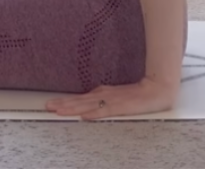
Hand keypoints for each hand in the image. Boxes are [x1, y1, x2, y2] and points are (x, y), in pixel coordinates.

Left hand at [44, 77, 177, 119]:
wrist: (157, 88)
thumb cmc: (138, 94)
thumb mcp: (116, 96)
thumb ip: (103, 98)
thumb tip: (88, 105)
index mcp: (102, 93)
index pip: (79, 99)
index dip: (64, 102)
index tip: (50, 104)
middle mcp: (104, 96)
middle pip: (80, 101)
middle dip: (63, 104)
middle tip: (47, 106)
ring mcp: (112, 101)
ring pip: (88, 105)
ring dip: (73, 108)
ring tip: (59, 110)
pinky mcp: (122, 107)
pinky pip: (106, 111)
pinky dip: (95, 114)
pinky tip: (85, 116)